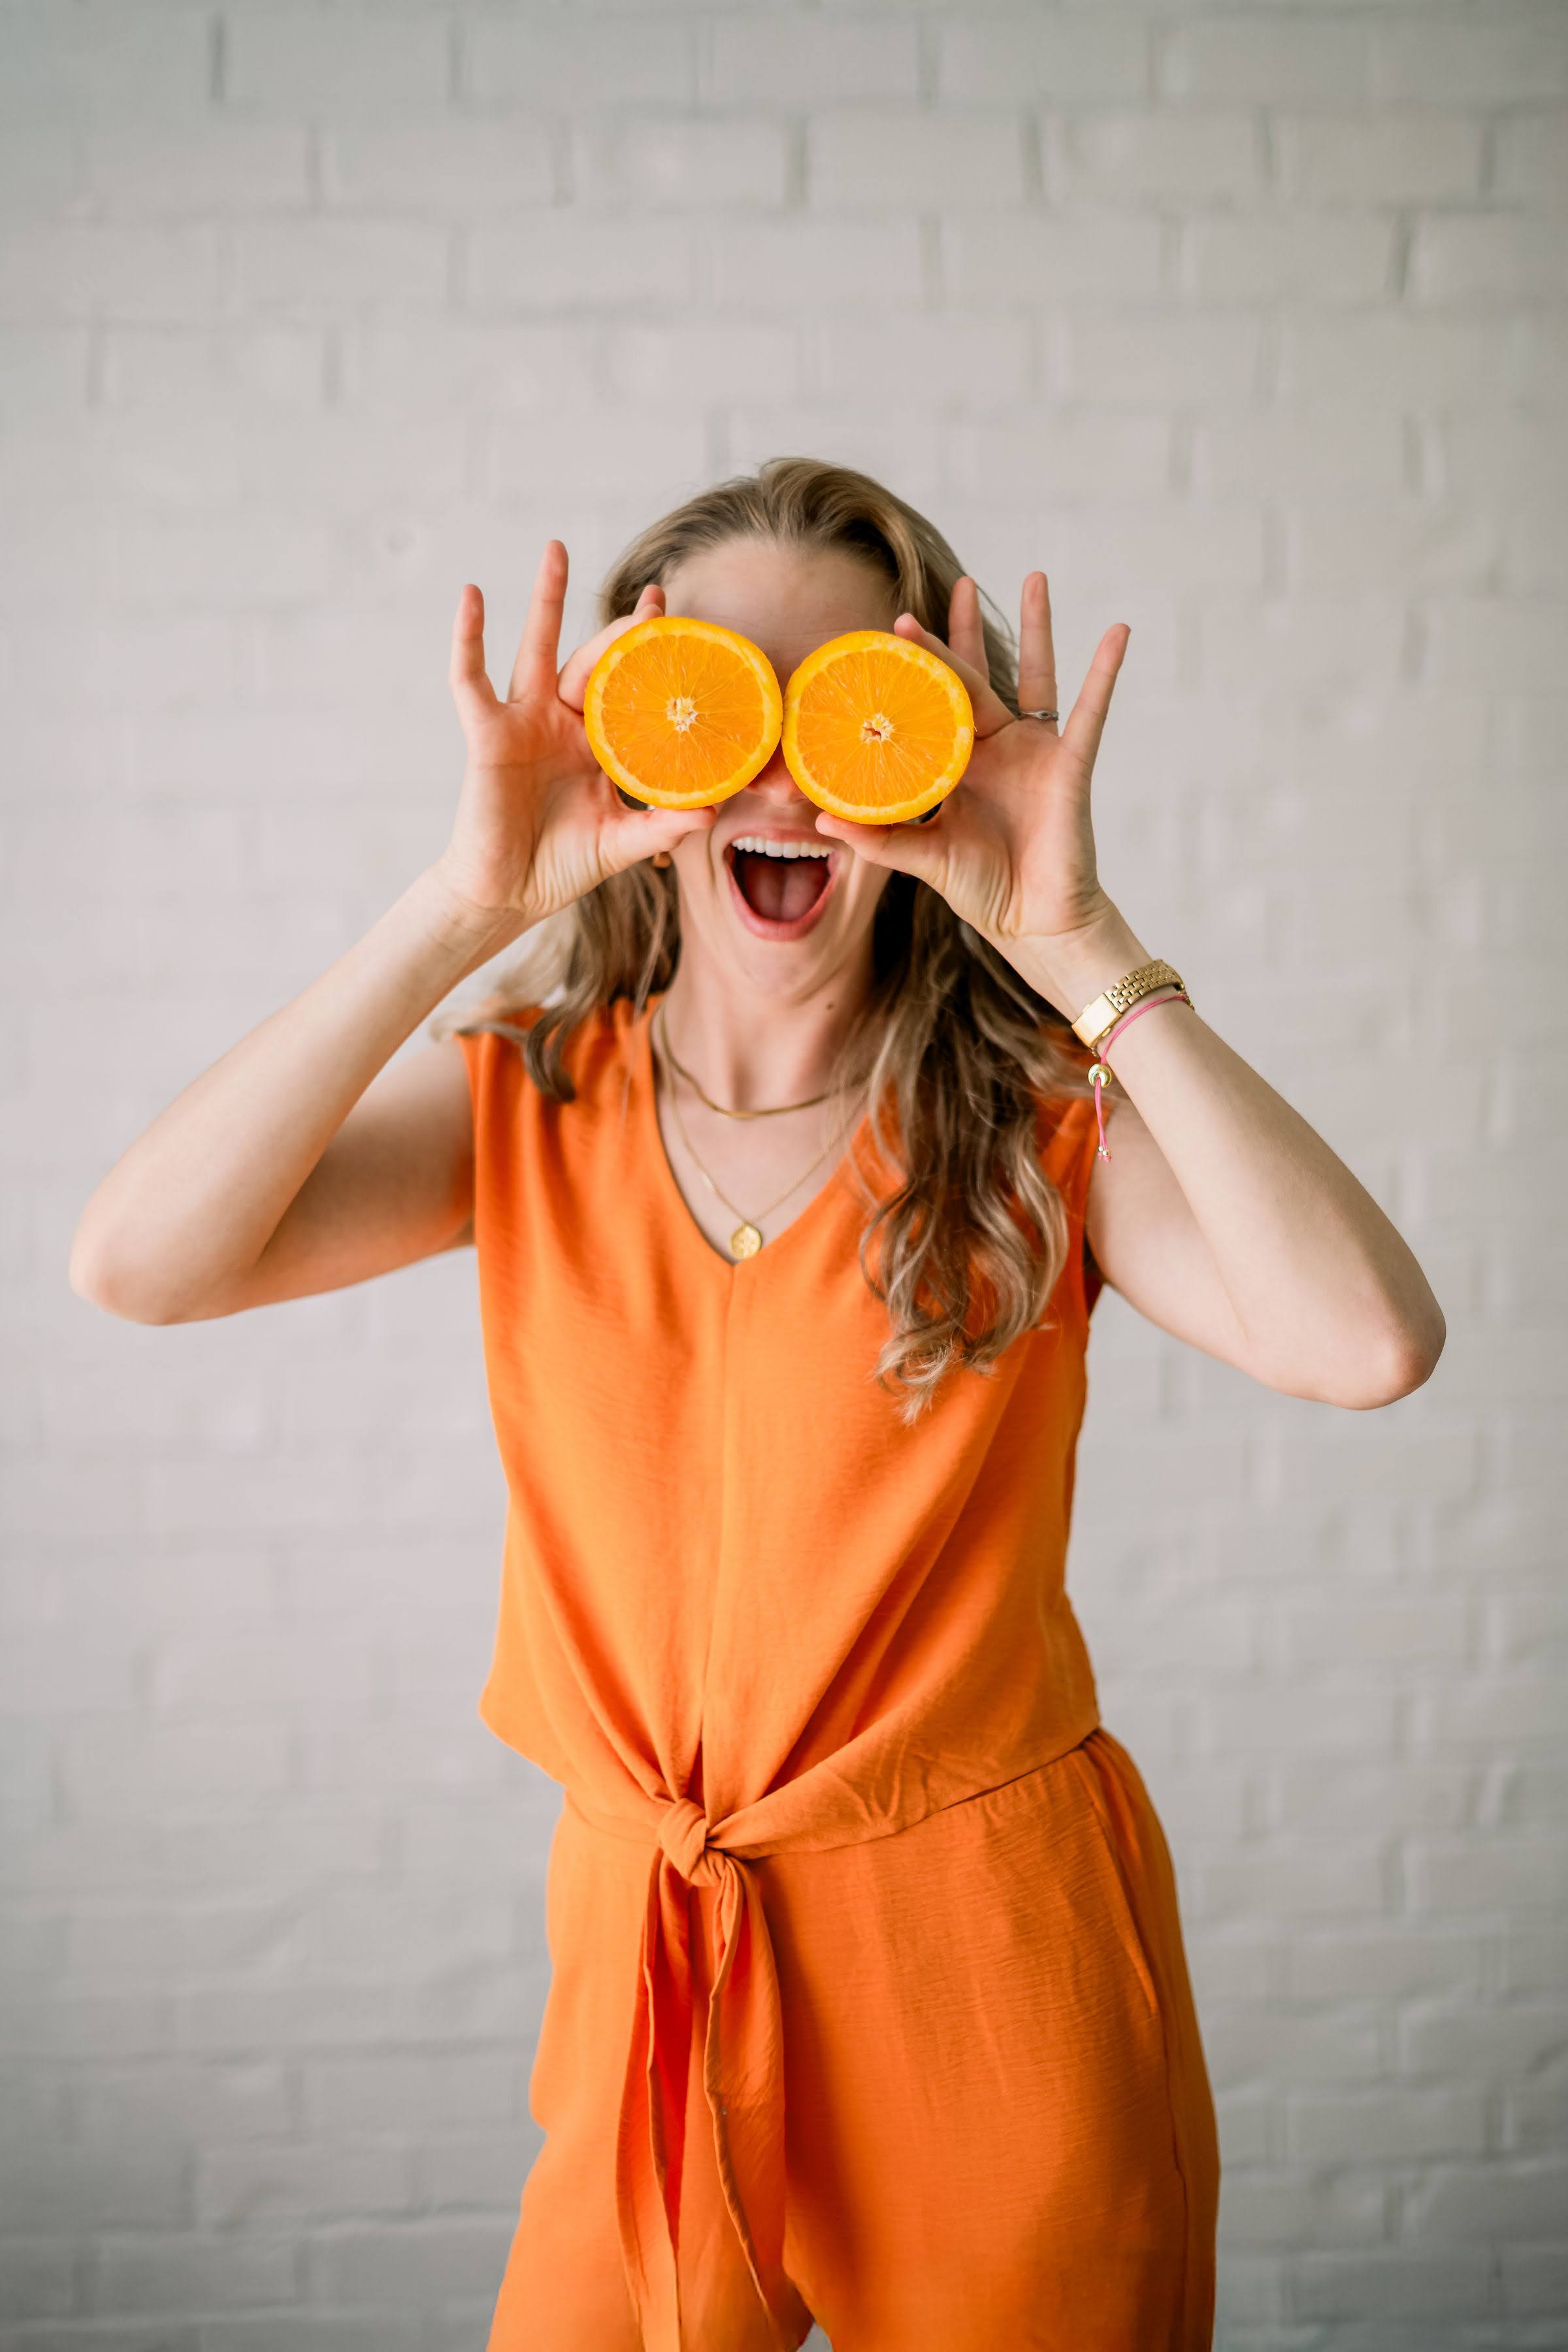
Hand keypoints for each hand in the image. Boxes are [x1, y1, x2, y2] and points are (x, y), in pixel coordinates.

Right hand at [432, 542, 717, 931]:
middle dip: (622, 628)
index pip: (631, 688)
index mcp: (599, 744)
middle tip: (656, 595)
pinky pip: (470, 678)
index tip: (685, 624)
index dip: (653, 658)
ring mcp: (523, 722)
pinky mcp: (486, 732)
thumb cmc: (560, 866)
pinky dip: (468, 637)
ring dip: (547, 599)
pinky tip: (472, 594)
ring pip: (537, 649)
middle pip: (594, 659)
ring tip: (557, 549)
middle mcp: (562, 723)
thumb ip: (663, 827)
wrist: (506, 894)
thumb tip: (712, 810)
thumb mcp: (621, 844)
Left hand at [808, 572, 1132, 1007]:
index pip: (933, 703)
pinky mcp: (1070, 763)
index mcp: (958, 764)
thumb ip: (878, 839)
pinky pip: (1090, 708)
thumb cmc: (984, 890)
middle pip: (977, 674)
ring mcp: (1035, 750)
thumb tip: (819, 820)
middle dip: (967, 631)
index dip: (918, 668)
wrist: (1035, 923)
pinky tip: (1118, 631)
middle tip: (957, 583)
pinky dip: (1105, 671)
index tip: (895, 627)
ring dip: (1036, 625)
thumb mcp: (924, 859)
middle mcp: (996, 748)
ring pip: (1035, 673)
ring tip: (1035, 575)